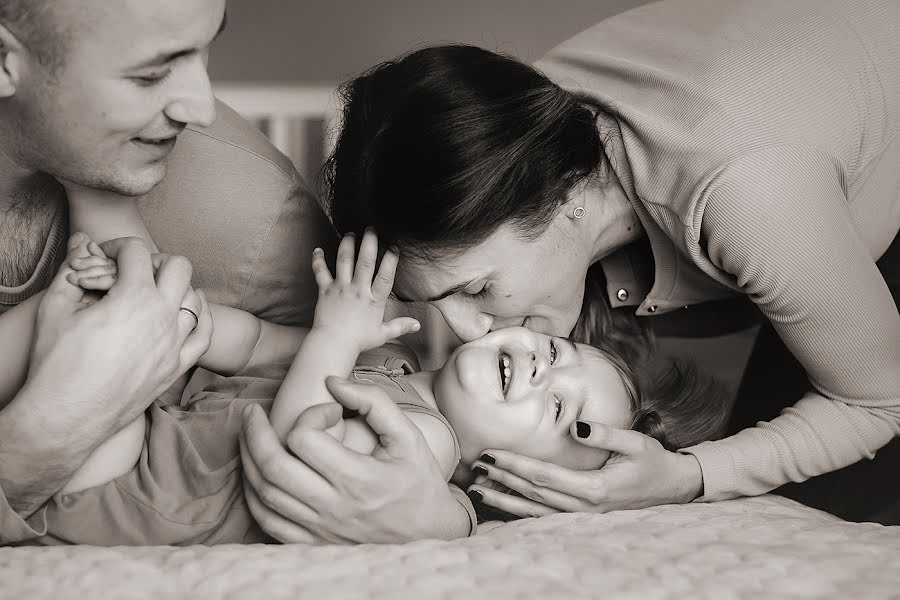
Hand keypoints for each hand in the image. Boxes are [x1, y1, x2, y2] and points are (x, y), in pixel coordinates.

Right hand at [2, 233, 212, 513]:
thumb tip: (81, 244)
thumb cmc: (57, 363)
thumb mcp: (55, 309)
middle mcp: (163, 317)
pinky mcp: (176, 367)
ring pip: (195, 299)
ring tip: (157, 289)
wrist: (66, 416)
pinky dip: (201, 317)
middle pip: (179, 267)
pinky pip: (204, 336)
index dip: (117, 246)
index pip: (137, 252)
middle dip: (156, 260)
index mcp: (134, 298)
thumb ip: (72, 270)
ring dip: (178, 287)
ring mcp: (174, 344)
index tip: (104, 256)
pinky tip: (191, 311)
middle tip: (134, 270)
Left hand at [240, 376, 469, 543]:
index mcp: (357, 478)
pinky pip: (267, 520)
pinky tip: (255, 471)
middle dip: (254, 433)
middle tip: (252, 411)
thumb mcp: (408, 436)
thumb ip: (374, 402)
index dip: (311, 414)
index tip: (331, 411)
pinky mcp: (311, 543)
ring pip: (263, 494)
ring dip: (248, 459)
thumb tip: (332, 382)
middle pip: (273, 467)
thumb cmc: (419, 480)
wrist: (429, 534)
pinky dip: (254, 494)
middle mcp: (333, 507)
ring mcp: (319, 530)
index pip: (305, 439)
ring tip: (250, 434)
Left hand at [311, 229, 418, 352]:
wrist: (333, 344)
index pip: (385, 276)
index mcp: (374, 300)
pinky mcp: (325, 290)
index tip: (394, 247)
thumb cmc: (358, 340)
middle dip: (369, 243)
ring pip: (344, 261)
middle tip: (371, 228)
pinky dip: (318, 260)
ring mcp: (341, 288)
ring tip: (351, 233)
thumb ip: (400, 326)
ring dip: (347, 245)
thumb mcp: (382, 334)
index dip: (390, 260)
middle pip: (365, 262)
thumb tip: (418, 325)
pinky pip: (320, 272)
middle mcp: (358, 290)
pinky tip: (318, 249)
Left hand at [468, 421, 703, 516]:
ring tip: (478, 489)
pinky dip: (520, 512)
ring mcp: (584, 516)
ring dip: (504, 499)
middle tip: (474, 467)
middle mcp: (585, 506)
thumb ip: (604, 434)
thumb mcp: (635, 442)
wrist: (674, 489)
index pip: (543, 475)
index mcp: (595, 487)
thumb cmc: (654, 461)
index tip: (491, 454)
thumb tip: (576, 427)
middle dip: (502, 479)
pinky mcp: (584, 518)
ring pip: (534, 511)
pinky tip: (501, 506)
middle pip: (533, 492)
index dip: (514, 465)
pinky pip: (545, 518)